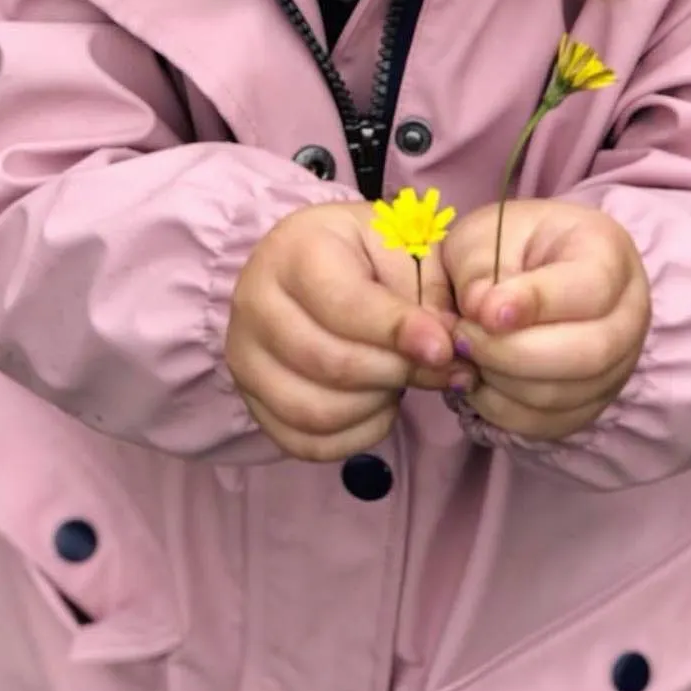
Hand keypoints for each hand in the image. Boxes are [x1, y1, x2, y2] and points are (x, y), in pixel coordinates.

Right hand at [227, 200, 459, 460]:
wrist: (310, 263)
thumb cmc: (364, 254)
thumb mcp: (403, 247)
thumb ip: (428, 292)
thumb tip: (445, 350)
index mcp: (295, 251)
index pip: (344, 305)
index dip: (400, 333)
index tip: (444, 349)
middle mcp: (256, 302)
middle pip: (331, 363)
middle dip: (396, 373)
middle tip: (435, 367)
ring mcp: (245, 355)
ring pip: (315, 411)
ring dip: (375, 406)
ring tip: (401, 381)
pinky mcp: (251, 398)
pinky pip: (305, 442)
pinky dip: (354, 435)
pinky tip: (378, 405)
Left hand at [441, 199, 650, 441]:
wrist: (522, 265)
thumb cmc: (506, 242)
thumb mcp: (483, 234)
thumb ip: (477, 270)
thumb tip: (476, 320)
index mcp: (609, 253)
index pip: (590, 288)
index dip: (536, 304)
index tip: (486, 311)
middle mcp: (628, 314)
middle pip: (588, 354)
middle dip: (511, 353)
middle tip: (463, 335)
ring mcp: (616, 365)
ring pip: (565, 395)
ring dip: (500, 382)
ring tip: (465, 352)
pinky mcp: (590, 402)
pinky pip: (548, 423)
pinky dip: (501, 409)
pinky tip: (476, 379)